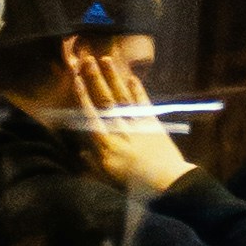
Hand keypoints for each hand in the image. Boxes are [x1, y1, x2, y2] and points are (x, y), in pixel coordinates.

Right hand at [67, 39, 193, 196]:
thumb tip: (79, 152)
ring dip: (114, 78)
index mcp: (107, 146)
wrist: (169, 185)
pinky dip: (138, 90)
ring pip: (123, 98)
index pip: (91, 116)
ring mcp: (139, 126)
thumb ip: (93, 164)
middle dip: (95, 79)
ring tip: (106, 59)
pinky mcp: (154, 124)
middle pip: (106, 101)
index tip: (76, 79)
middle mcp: (121, 132)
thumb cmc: (136, 186)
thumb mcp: (109, 179)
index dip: (82, 97)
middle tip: (87, 59)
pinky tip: (131, 77)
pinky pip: (144, 104)